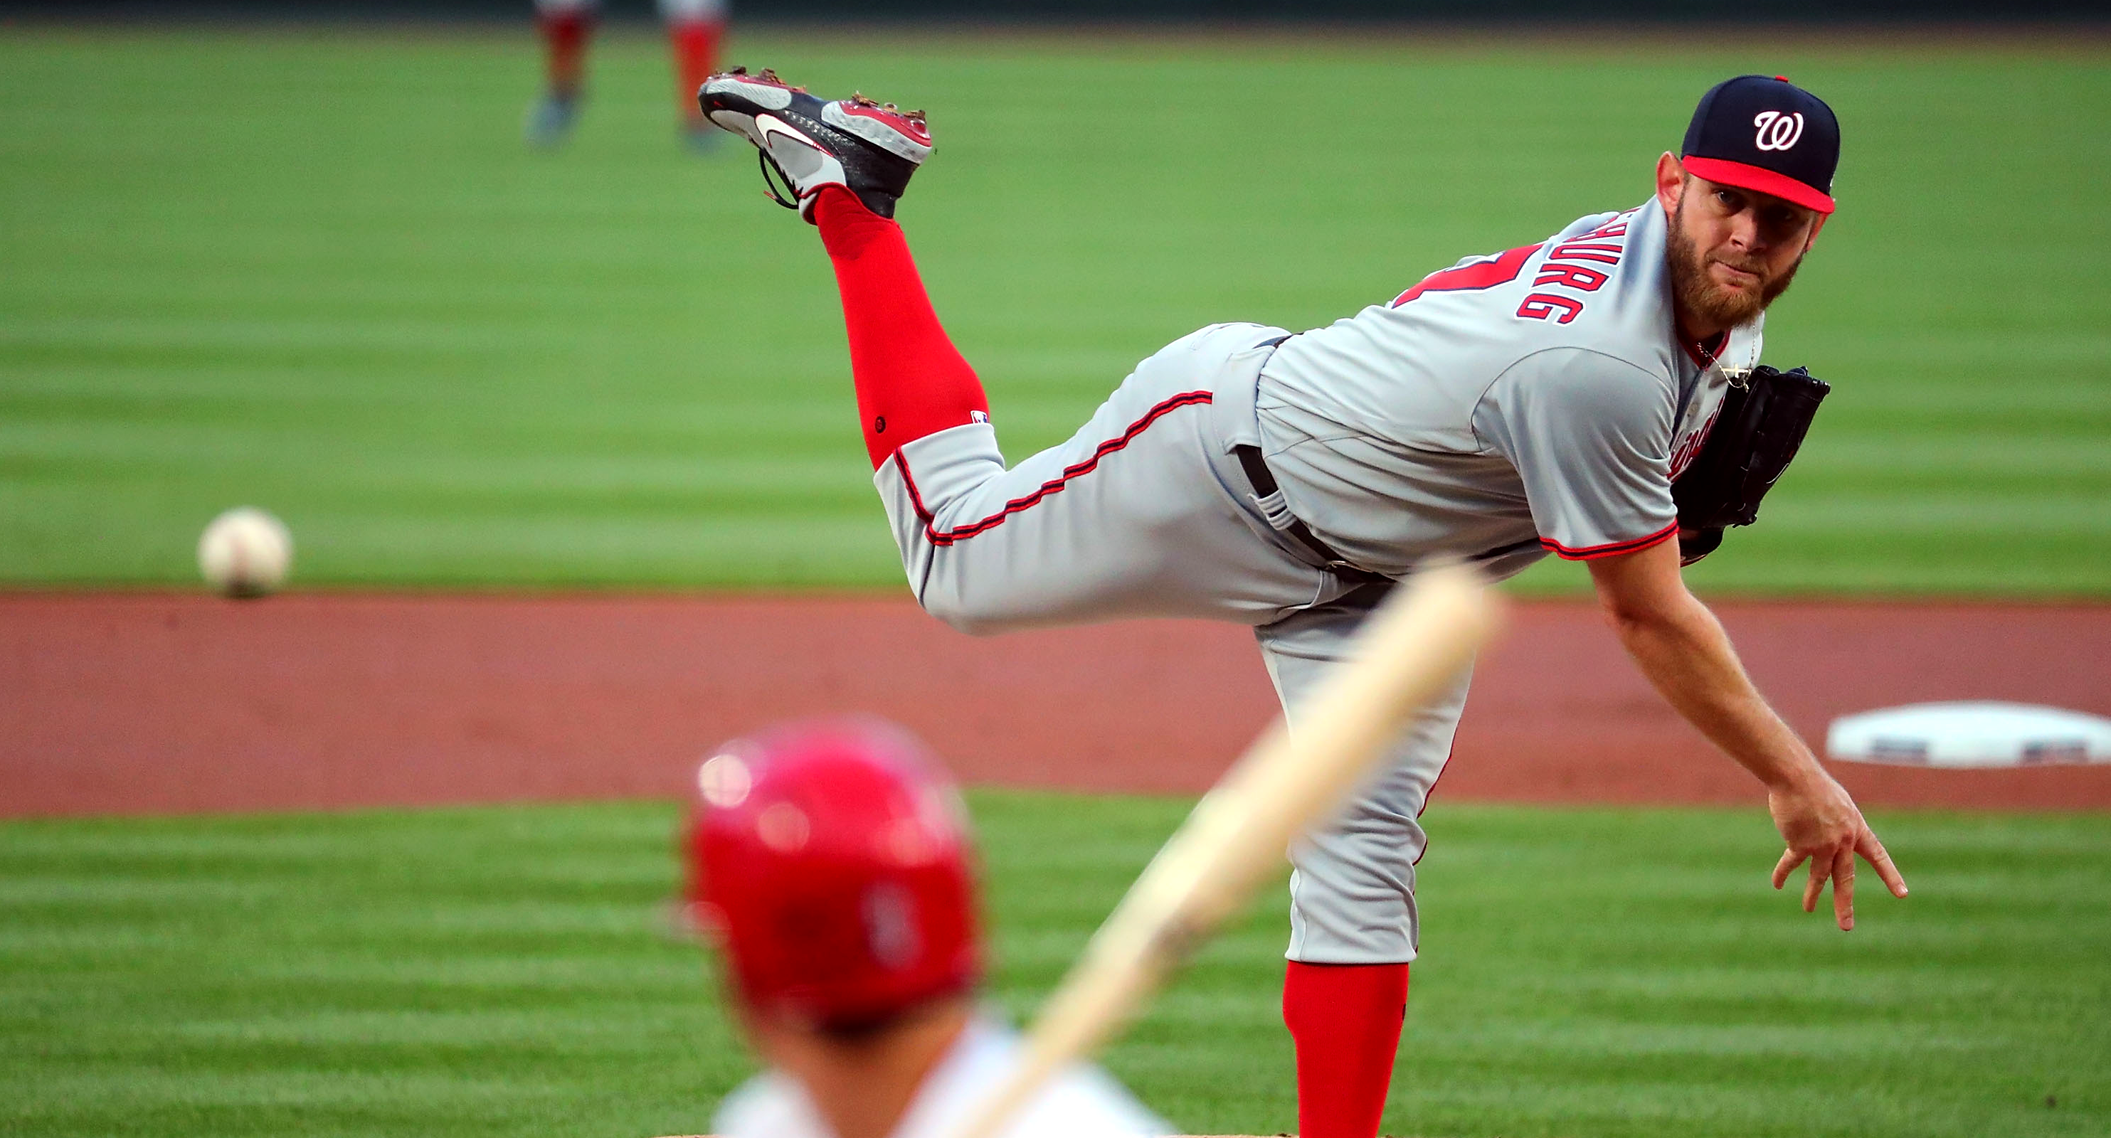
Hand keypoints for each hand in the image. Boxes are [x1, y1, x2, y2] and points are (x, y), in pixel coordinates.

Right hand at [1767, 768, 1907, 929]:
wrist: (1796, 777)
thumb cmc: (1814, 785)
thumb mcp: (1837, 803)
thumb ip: (1838, 824)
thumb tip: (1829, 838)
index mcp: (1856, 830)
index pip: (1877, 856)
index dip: (1890, 875)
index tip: (1902, 894)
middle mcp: (1842, 842)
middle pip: (1844, 878)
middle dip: (1844, 903)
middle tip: (1846, 926)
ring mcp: (1822, 845)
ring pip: (1819, 877)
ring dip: (1812, 895)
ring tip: (1809, 909)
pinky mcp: (1800, 844)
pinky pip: (1791, 864)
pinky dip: (1782, 874)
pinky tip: (1778, 884)